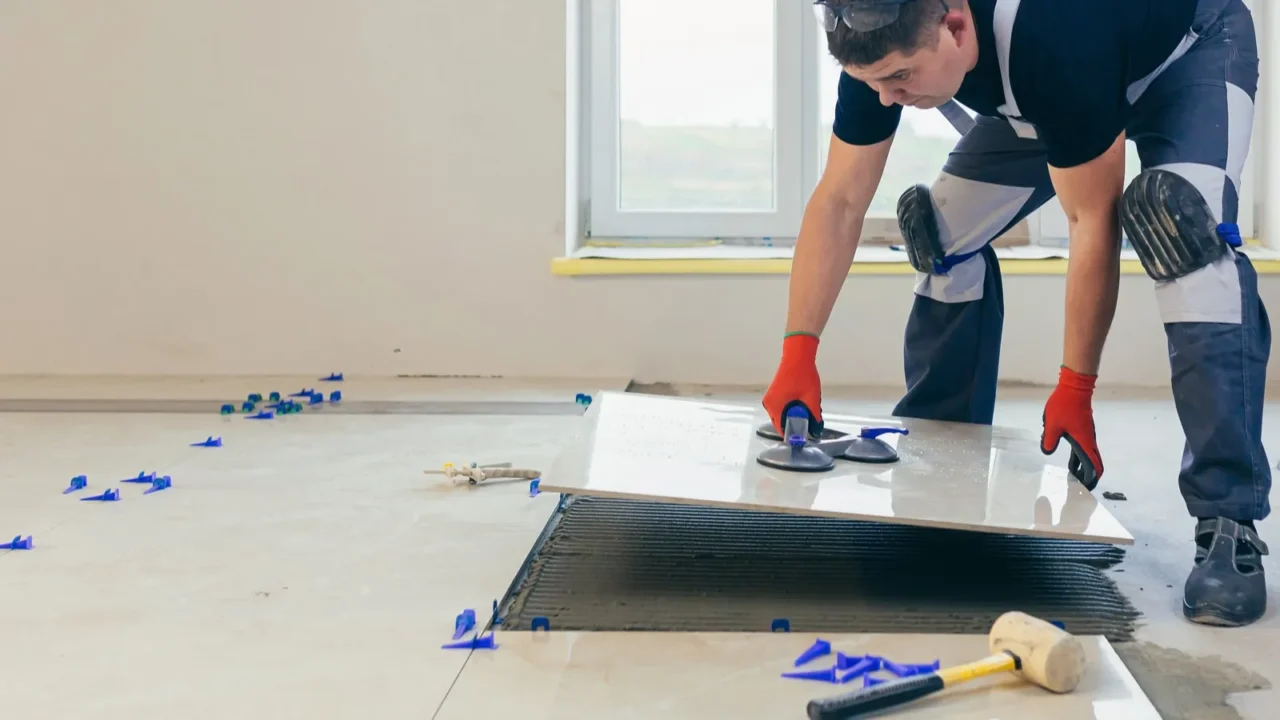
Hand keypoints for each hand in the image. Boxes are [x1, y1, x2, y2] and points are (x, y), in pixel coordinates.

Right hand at [762, 332, 823, 434]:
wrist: (797, 355)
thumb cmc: (803, 375)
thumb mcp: (811, 398)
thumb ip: (813, 415)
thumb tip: (816, 430)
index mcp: (775, 407)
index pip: (782, 430)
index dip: (795, 435)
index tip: (807, 436)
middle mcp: (769, 405)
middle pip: (782, 423)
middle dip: (796, 425)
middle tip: (812, 423)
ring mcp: (770, 399)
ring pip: (782, 415)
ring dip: (795, 416)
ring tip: (809, 411)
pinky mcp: (774, 394)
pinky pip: (782, 408)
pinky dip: (792, 409)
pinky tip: (803, 404)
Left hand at [1040, 365, 1103, 486]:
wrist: (1075, 387)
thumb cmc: (1064, 405)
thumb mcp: (1052, 425)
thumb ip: (1049, 440)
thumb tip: (1047, 451)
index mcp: (1084, 442)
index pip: (1094, 466)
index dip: (1092, 479)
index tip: (1086, 489)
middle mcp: (1089, 440)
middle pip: (1094, 463)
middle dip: (1088, 477)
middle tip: (1079, 488)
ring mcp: (1087, 435)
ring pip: (1089, 456)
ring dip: (1083, 468)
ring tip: (1073, 477)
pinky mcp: (1083, 429)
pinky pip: (1084, 448)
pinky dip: (1080, 458)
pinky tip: (1071, 462)